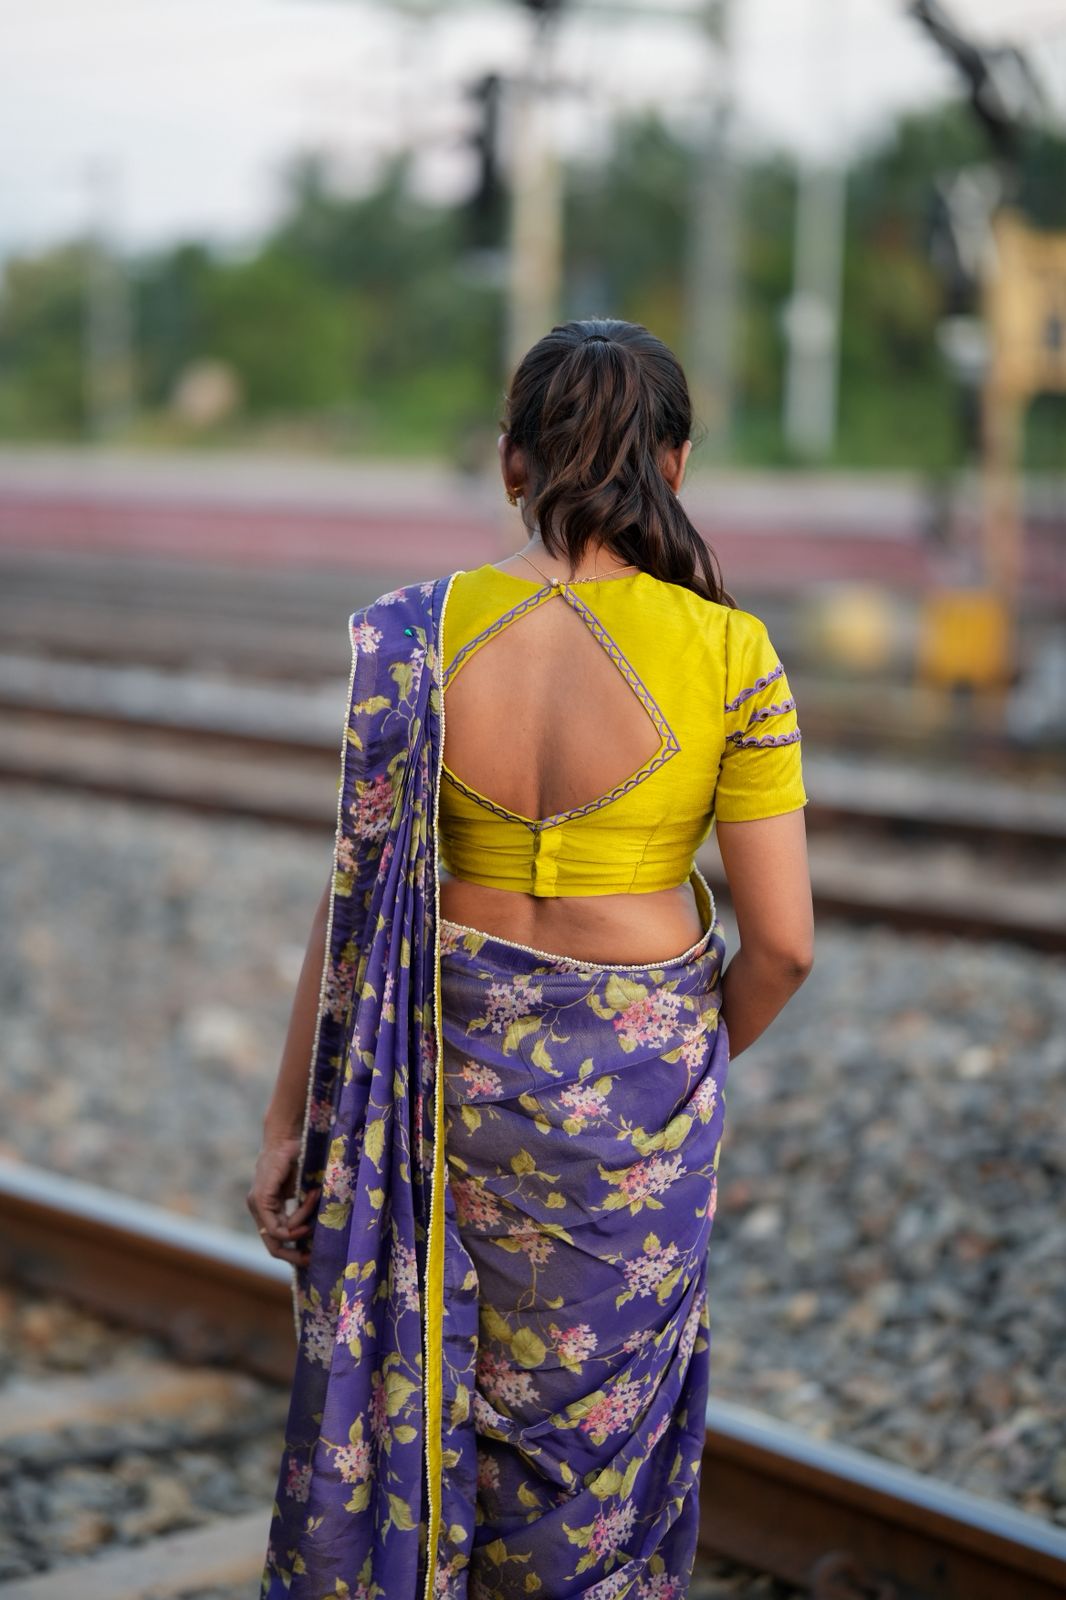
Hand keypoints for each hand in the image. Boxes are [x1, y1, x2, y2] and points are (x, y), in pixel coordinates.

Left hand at [246, 1132, 320, 1267]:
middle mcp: (259, 1209)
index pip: (277, 1239)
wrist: (287, 1136)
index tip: (312, 1254)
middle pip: (272, 1246)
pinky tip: (311, 1202)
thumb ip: (303, 1206)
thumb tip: (318, 1228)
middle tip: (311, 1259)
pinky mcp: (259, 1200)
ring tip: (315, 1205)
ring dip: (301, 1227)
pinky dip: (297, 1221)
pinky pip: (278, 1226)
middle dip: (292, 1255)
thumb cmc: (298, 1156)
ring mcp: (256, 1205)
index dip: (294, 1250)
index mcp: (268, 1207)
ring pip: (278, 1236)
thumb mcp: (302, 1189)